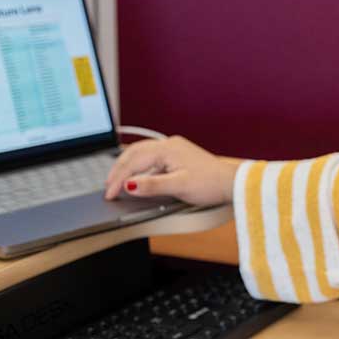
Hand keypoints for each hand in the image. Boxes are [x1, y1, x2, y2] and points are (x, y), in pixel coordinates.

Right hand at [103, 136, 240, 205]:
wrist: (230, 183)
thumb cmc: (210, 183)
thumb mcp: (179, 187)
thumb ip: (152, 185)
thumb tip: (129, 185)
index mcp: (167, 148)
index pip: (134, 162)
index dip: (119, 179)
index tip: (109, 193)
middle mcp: (169, 144)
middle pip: (134, 154)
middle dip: (118, 170)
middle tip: (108, 187)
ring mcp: (173, 149)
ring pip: (142, 154)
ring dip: (127, 167)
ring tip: (116, 181)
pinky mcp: (177, 156)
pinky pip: (151, 158)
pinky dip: (139, 168)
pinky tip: (136, 178)